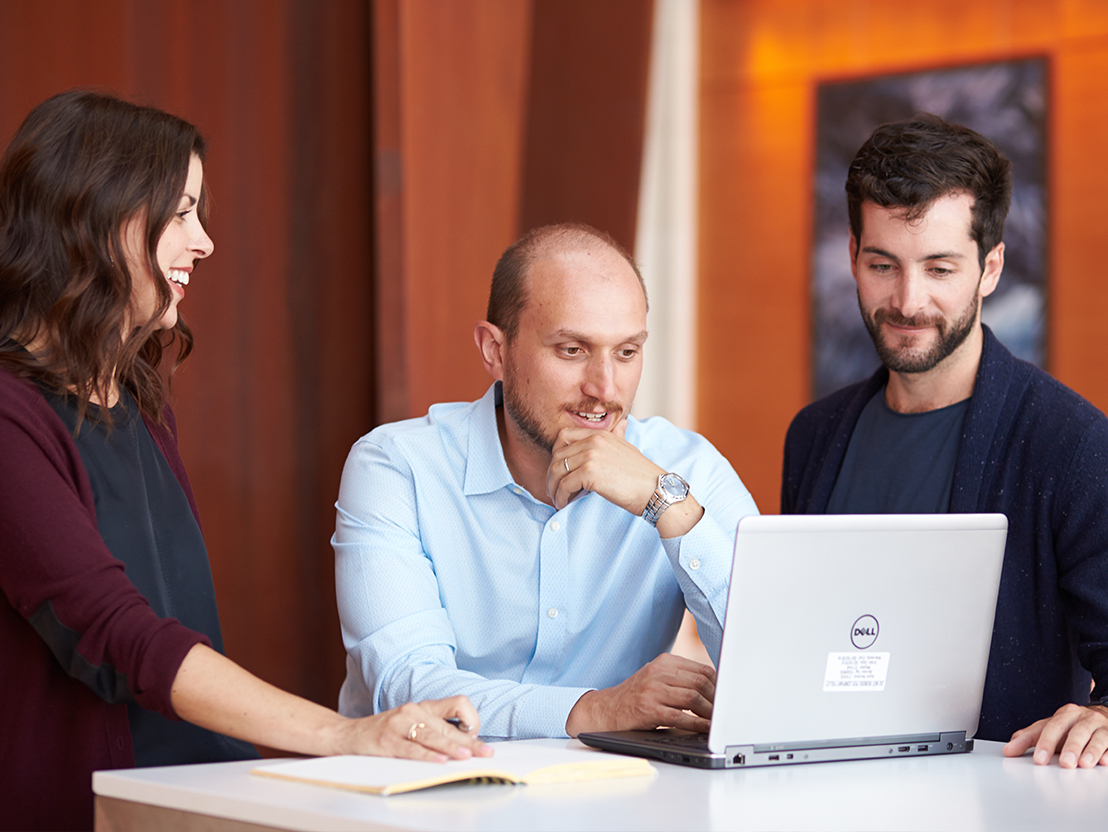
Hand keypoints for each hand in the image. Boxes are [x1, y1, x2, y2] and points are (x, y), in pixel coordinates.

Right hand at [339, 696, 493, 762]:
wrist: (348, 734)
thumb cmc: (384, 731)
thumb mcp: (411, 722)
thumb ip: (435, 727)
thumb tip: (466, 743)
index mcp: (423, 706)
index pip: (457, 703)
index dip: (470, 718)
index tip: (475, 735)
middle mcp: (413, 711)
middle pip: (448, 726)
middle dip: (469, 742)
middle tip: (486, 753)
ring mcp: (399, 725)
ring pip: (432, 736)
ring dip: (452, 747)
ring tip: (466, 757)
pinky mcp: (387, 741)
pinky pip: (411, 749)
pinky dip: (427, 756)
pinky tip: (439, 761)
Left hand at [547, 420, 659, 512]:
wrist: (654, 489)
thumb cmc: (641, 474)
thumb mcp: (627, 447)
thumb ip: (618, 435)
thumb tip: (622, 424)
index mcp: (600, 434)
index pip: (563, 436)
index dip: (556, 453)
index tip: (559, 470)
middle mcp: (593, 441)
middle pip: (557, 456)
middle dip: (552, 474)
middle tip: (554, 488)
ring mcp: (590, 456)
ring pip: (557, 471)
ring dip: (553, 487)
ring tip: (557, 499)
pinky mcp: (590, 473)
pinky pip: (564, 485)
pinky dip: (560, 496)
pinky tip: (563, 504)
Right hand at [564, 654, 715, 736]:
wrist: (605, 710)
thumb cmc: (636, 696)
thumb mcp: (656, 679)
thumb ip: (680, 679)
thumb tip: (715, 690)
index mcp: (663, 661)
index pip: (701, 669)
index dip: (719, 685)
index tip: (728, 697)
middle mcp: (657, 672)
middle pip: (700, 682)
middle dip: (717, 699)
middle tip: (726, 712)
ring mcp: (652, 690)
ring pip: (693, 698)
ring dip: (710, 712)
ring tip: (719, 722)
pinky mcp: (648, 709)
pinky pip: (680, 717)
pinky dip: (697, 724)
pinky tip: (706, 729)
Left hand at [1003, 703, 1107, 767]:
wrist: (1103, 716)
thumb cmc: (1071, 726)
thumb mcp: (1048, 728)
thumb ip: (1028, 738)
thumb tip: (1008, 750)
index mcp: (1065, 714)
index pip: (1052, 727)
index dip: (1045, 743)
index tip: (1039, 759)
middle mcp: (1084, 718)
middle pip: (1077, 731)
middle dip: (1071, 747)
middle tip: (1065, 763)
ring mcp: (1102, 727)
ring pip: (1098, 737)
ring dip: (1091, 751)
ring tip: (1084, 764)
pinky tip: (1104, 762)